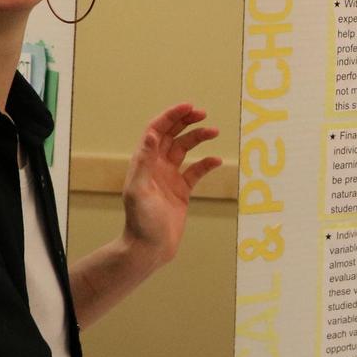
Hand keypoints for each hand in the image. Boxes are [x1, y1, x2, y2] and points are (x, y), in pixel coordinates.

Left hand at [119, 104, 221, 266]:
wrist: (149, 249)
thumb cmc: (141, 222)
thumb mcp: (139, 191)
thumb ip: (145, 162)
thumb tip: (151, 135)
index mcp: (144, 163)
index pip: (156, 131)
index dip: (171, 117)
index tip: (188, 107)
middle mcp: (156, 166)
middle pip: (171, 135)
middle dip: (186, 121)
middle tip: (203, 113)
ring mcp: (169, 177)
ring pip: (185, 149)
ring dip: (198, 138)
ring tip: (214, 131)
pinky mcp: (181, 191)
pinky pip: (196, 171)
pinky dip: (207, 163)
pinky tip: (217, 160)